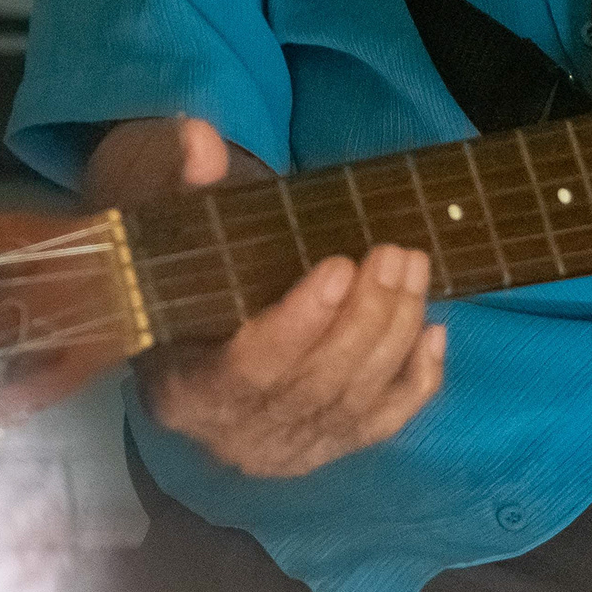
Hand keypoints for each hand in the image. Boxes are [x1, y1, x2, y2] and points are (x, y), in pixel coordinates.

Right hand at [83, 115, 445, 480]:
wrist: (180, 346)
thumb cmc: (171, 282)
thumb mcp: (157, 237)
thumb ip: (175, 187)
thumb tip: (201, 141)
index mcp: (182, 391)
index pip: (249, 369)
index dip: (299, 322)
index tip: (339, 266)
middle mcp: (235, 435)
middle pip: (315, 384)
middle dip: (364, 317)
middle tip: (394, 253)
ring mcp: (287, 449)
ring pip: (355, 400)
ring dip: (394, 333)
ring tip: (413, 267)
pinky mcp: (327, 448)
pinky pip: (382, 424)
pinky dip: (416, 382)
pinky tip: (434, 331)